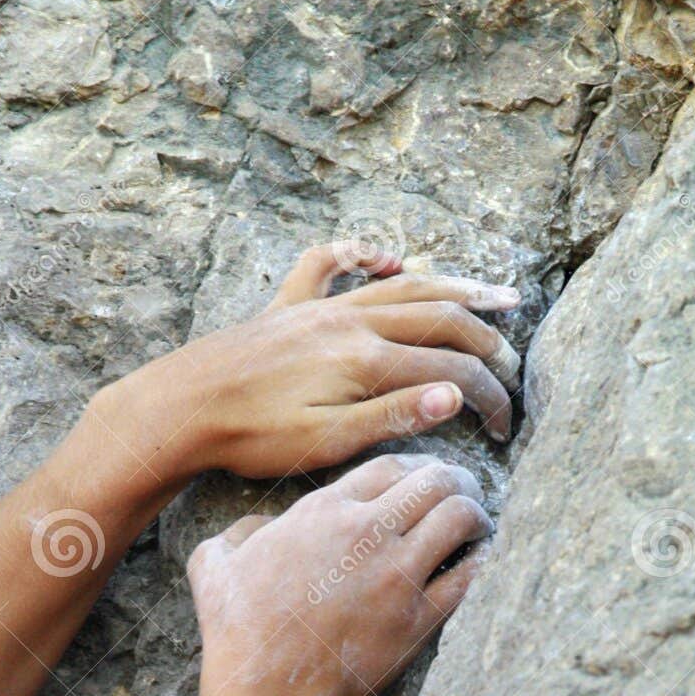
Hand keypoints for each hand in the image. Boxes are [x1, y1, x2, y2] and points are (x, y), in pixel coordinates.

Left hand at [95, 244, 521, 484]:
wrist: (180, 408)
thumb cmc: (252, 437)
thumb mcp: (330, 442)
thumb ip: (395, 415)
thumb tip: (455, 396)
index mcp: (365, 358)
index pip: (449, 371)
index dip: (487, 397)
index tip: (505, 426)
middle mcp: (349, 321)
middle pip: (438, 318)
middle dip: (486, 340)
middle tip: (514, 365)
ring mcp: (319, 308)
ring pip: (401, 286)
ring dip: (452, 288)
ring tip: (494, 295)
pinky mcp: (288, 308)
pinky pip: (329, 265)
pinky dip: (362, 254)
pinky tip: (384, 256)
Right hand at [189, 452, 491, 695]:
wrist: (268, 688)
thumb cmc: (239, 629)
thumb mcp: (216, 562)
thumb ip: (242, 532)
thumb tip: (259, 529)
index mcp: (324, 512)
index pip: (390, 465)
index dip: (416, 465)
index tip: (426, 475)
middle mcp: (367, 533)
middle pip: (434, 481)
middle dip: (457, 480)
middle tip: (466, 491)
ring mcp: (397, 574)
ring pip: (458, 518)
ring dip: (475, 515)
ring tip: (479, 523)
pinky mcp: (418, 618)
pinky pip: (466, 576)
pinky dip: (479, 561)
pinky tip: (479, 560)